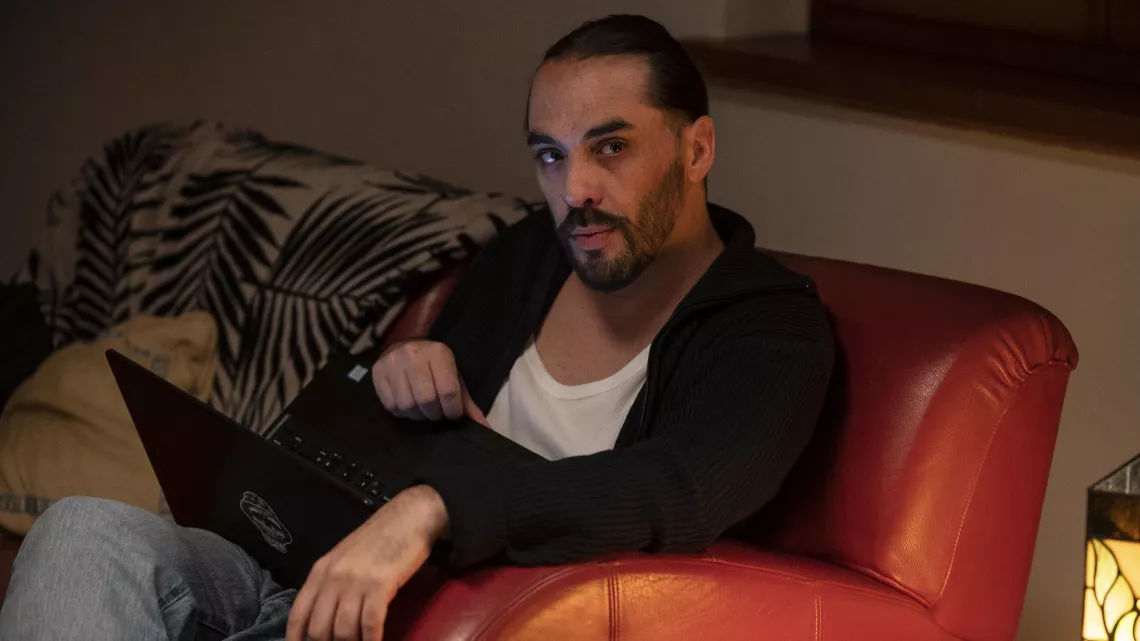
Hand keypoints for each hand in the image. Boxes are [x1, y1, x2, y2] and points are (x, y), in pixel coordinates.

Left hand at [286, 485, 448, 640]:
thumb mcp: (345, 557)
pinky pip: (370, 623)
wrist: (410, 516)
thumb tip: (326, 616)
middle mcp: (334, 577)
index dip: (297, 638)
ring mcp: (357, 581)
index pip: (299, 614)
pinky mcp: (381, 584)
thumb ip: (332, 582)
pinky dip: (372, 640)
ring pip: (343, 630)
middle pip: (319, 628)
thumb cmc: (380, 538)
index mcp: (321, 570)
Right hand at [372, 340, 489, 425]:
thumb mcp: (454, 379)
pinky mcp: (377, 372)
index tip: (452, 413)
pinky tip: (408, 405)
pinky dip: (402, 412)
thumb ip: (467, 404)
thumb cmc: (434, 367)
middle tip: (436, 413)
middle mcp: (414, 354)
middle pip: (426, 400)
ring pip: (407, 405)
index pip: (448, 391)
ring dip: (418, 415)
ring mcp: (393, 362)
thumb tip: (484, 428)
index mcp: (438, 353)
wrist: (404, 348)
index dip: (452, 410)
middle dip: (434, 414)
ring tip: (422, 410)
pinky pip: (390, 405)